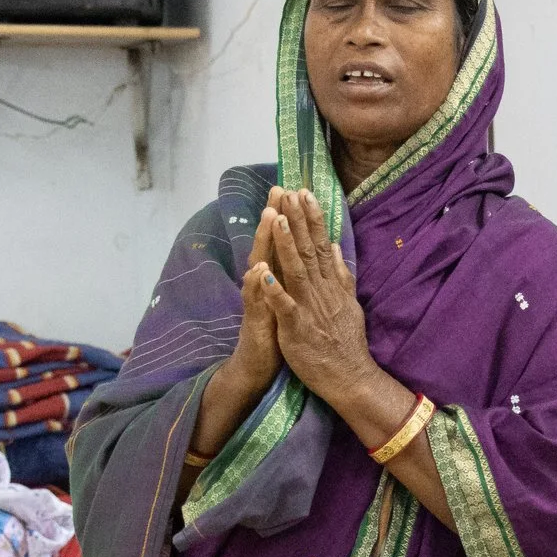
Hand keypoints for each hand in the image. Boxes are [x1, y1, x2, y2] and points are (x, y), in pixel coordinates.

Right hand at [223, 196, 282, 393]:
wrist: (258, 366)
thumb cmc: (277, 332)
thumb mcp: (290, 300)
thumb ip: (293, 276)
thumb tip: (302, 252)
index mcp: (278, 280)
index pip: (283, 243)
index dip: (289, 218)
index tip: (296, 190)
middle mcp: (265, 285)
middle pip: (270, 245)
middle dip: (274, 218)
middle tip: (278, 190)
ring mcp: (258, 301)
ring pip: (259, 266)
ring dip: (263, 243)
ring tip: (268, 217)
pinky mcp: (255, 321)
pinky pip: (254, 302)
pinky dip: (256, 286)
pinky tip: (257, 270)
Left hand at [256, 188, 376, 406]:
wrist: (350, 377)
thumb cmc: (346, 342)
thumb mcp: (349, 303)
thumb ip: (341, 274)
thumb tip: (335, 246)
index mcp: (329, 284)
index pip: (319, 244)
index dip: (311, 218)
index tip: (304, 192)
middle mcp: (320, 291)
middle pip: (307, 250)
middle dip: (297, 221)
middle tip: (289, 192)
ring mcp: (309, 308)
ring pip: (295, 271)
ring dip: (286, 245)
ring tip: (277, 219)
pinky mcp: (297, 329)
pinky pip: (284, 307)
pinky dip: (274, 290)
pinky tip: (263, 273)